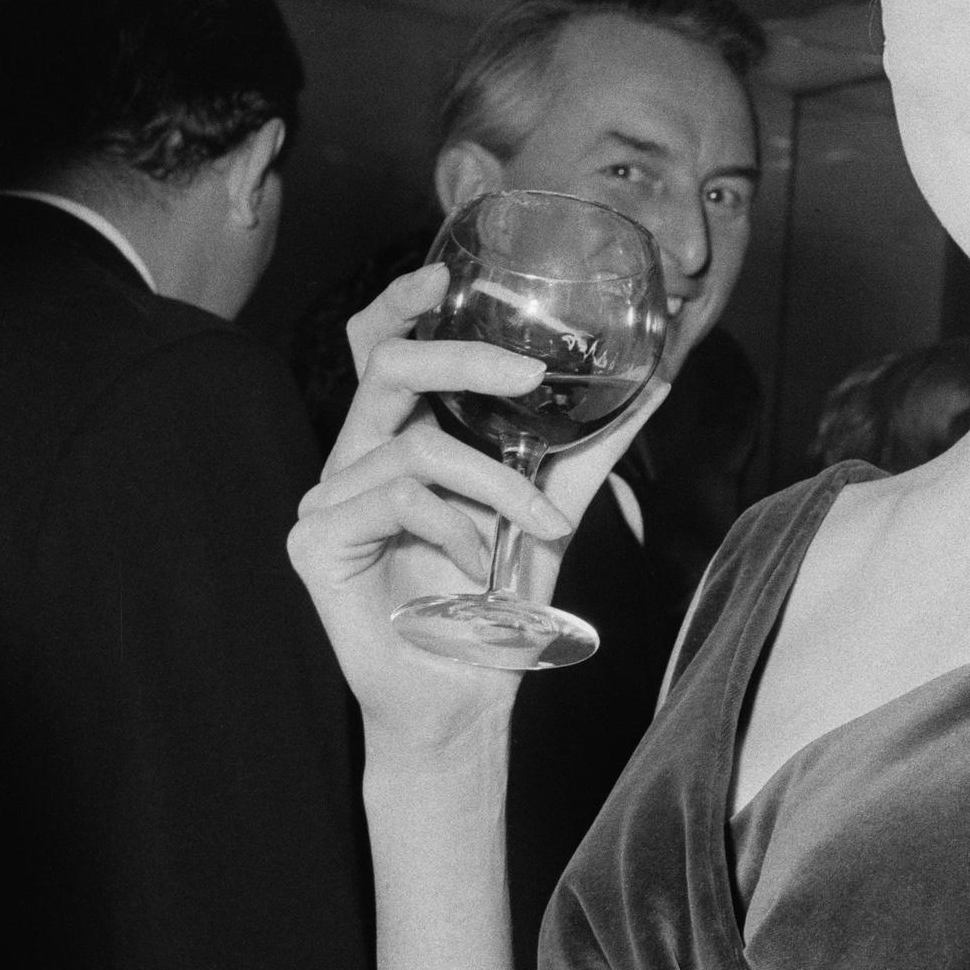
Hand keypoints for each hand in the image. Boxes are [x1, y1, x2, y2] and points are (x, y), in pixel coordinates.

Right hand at [287, 267, 670, 752]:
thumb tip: (655, 378)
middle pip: (383, 365)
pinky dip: (459, 527)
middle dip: (463, 357)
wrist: (467, 695)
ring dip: (499, 484)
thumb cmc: (498, 602)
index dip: (402, 303)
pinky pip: (397, 501)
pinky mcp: (313, 541)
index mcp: (398, 438)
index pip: (381, 347)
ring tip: (539, 527)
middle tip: (530, 376)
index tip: (448, 275)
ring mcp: (325, 498)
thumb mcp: (554, 504)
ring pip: (416, 446)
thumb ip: (592, 443)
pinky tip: (480, 567)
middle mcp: (355, 458)